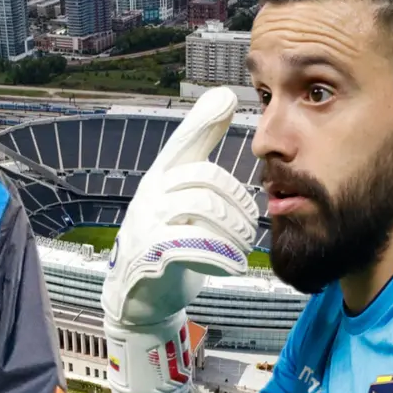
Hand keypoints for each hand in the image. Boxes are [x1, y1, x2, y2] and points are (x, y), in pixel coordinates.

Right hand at [101, 87, 258, 392]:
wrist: (140, 296)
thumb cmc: (169, 241)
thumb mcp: (183, 196)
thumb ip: (201, 152)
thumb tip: (223, 96)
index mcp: (161, 177)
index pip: (184, 143)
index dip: (203, 122)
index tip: (227, 97)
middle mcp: (151, 194)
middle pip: (206, 181)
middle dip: (238, 204)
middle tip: (252, 226)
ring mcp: (147, 223)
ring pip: (202, 211)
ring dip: (233, 231)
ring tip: (244, 247)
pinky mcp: (150, 255)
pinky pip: (192, 246)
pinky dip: (221, 256)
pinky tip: (232, 265)